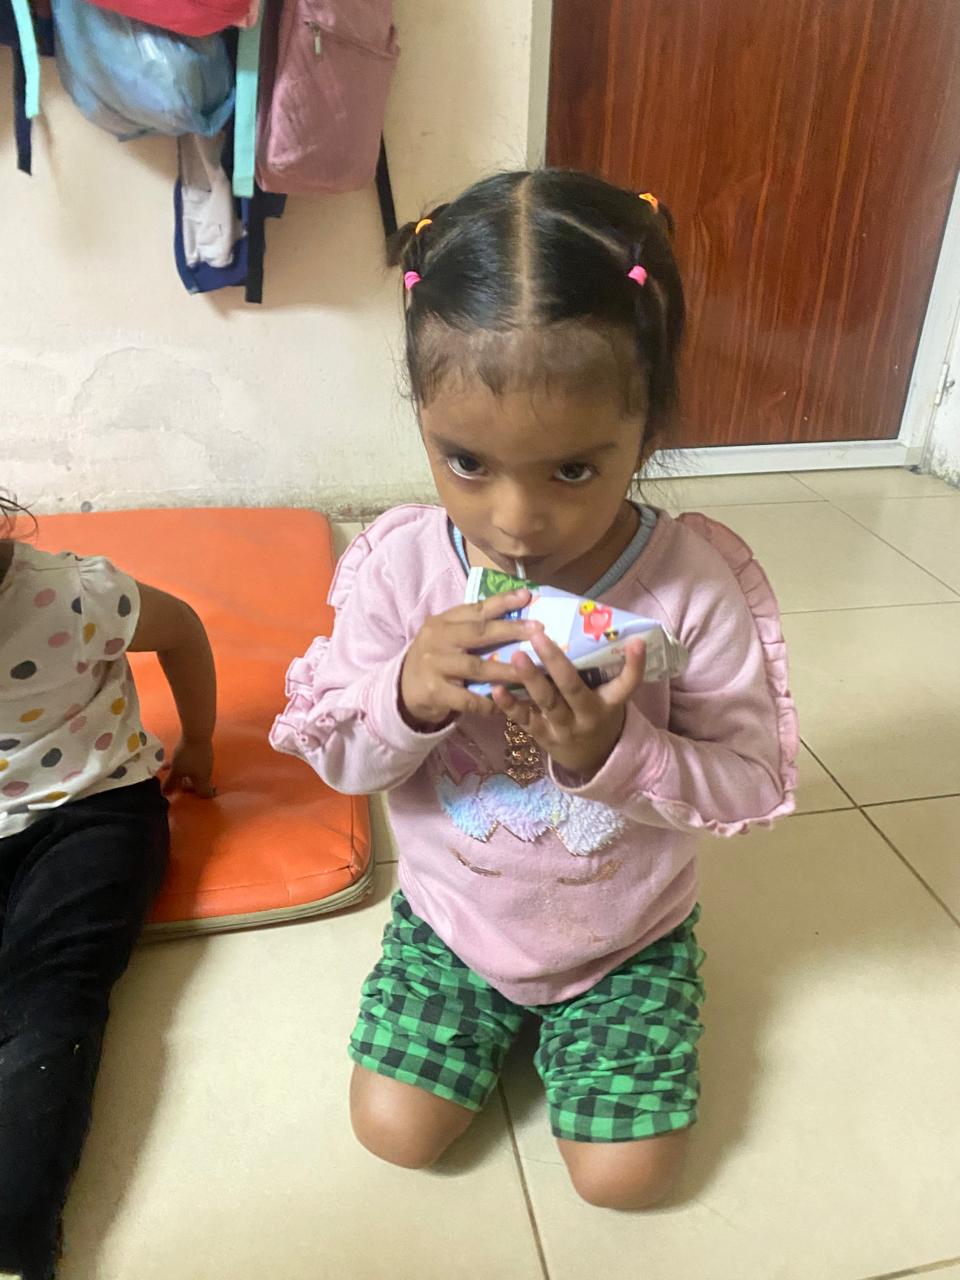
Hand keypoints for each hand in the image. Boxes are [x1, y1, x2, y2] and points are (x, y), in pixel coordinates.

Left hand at [163, 736, 215, 797]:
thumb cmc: (188, 756)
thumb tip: (165, 794)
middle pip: (199, 783)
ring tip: (170, 770)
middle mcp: (207, 772)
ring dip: (183, 773)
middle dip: (186, 784)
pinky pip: (193, 762)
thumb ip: (170, 783)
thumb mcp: (176, 771)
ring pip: (194, 772)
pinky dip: (184, 764)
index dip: (198, 798)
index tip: (189, 796)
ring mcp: (206, 761)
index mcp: (202, 780)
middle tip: (175, 784)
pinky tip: (172, 759)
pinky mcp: (203, 752)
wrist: (198, 734)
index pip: (206, 794)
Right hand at [400, 590, 541, 727]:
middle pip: (478, 632)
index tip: (527, 596)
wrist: (402, 690)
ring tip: (530, 671)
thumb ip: (472, 627)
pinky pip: (467, 699)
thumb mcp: (447, 637)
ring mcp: (434, 665)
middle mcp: (437, 639)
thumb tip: (516, 617)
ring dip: (505, 670)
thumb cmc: (436, 659)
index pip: (475, 608)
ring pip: (476, 666)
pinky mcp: (434, 691)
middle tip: (538, 629)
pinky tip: (503, 705)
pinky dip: (486, 702)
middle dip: (511, 630)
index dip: (502, 601)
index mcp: (443, 621)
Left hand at [491, 631, 646, 777]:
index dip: (635, 665)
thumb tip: (609, 630)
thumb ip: (608, 671)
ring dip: (530, 679)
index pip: (627, 684)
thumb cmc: (601, 716)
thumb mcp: (611, 697)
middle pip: (572, 688)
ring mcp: (563, 728)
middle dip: (555, 661)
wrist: (594, 760)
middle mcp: (587, 716)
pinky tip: (495, 688)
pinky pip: (526, 720)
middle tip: (538, 635)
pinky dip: (510, 705)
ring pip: (547, 703)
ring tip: (516, 656)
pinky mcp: (543, 736)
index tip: (637, 642)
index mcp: (609, 703)